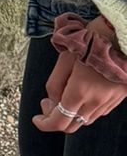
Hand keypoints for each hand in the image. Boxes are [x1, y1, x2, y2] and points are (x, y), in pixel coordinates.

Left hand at [34, 19, 126, 133]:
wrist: (122, 30)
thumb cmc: (91, 39)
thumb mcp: (64, 58)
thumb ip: (55, 84)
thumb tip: (54, 101)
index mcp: (80, 91)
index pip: (59, 122)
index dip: (44, 124)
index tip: (37, 118)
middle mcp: (97, 100)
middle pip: (73, 125)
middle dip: (57, 118)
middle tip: (49, 103)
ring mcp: (112, 99)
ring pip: (88, 119)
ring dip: (74, 113)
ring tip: (67, 94)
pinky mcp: (122, 94)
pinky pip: (102, 110)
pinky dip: (89, 108)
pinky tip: (85, 93)